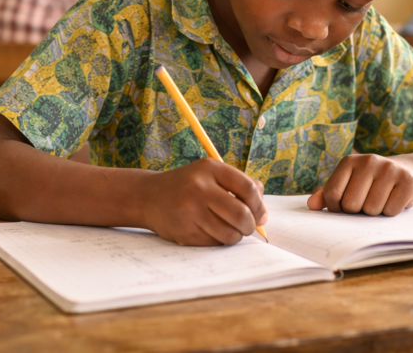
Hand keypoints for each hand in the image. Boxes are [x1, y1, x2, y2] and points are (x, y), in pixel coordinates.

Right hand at [142, 158, 266, 245]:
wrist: (148, 197)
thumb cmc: (187, 186)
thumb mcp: (210, 174)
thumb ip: (240, 186)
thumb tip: (264, 214)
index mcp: (210, 169)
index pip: (248, 188)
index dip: (259, 205)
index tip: (260, 214)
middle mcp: (199, 188)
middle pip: (241, 214)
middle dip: (250, 225)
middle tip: (248, 227)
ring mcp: (190, 211)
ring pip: (229, 233)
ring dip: (236, 236)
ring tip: (230, 230)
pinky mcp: (184, 231)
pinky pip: (214, 243)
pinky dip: (219, 241)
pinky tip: (211, 232)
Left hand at [307, 153, 412, 215]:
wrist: (406, 172)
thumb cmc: (370, 183)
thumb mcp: (347, 184)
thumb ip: (327, 194)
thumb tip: (311, 205)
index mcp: (349, 161)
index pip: (332, 194)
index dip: (336, 208)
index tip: (344, 207)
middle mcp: (369, 161)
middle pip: (351, 204)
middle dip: (357, 211)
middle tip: (366, 202)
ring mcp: (389, 169)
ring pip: (372, 209)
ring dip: (375, 213)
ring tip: (381, 200)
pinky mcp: (408, 181)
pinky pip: (391, 210)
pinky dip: (391, 212)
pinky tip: (394, 200)